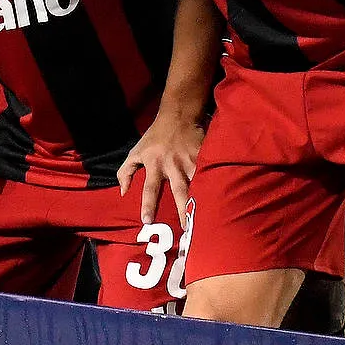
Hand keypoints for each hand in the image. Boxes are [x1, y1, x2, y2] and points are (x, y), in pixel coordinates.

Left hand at [115, 106, 204, 225]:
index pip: (150, 189)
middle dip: (183, 209)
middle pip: (179, 190)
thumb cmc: (154, 138)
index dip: (148, 205)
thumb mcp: (135, 152)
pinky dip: (215, 185)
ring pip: (198, 183)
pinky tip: (221, 199)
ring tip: (208, 218)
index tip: (147, 221)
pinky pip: (210, 173)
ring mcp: (190, 161)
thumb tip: (123, 192)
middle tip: (186, 228)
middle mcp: (173, 165)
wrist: (178, 116)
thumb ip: (126, 172)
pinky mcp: (204, 157)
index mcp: (154, 165)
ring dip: (202, 199)